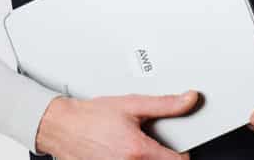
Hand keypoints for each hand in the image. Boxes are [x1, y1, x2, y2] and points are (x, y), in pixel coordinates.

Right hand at [35, 89, 198, 159]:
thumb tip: (189, 99)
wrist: (64, 125)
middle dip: (162, 156)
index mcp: (139, 150)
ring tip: (136, 145)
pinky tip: (124, 151)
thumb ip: (166, 104)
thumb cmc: (93, 115)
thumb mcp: (133, 103)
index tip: (181, 147)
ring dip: (147, 159)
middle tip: (153, 142)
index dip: (183, 154)